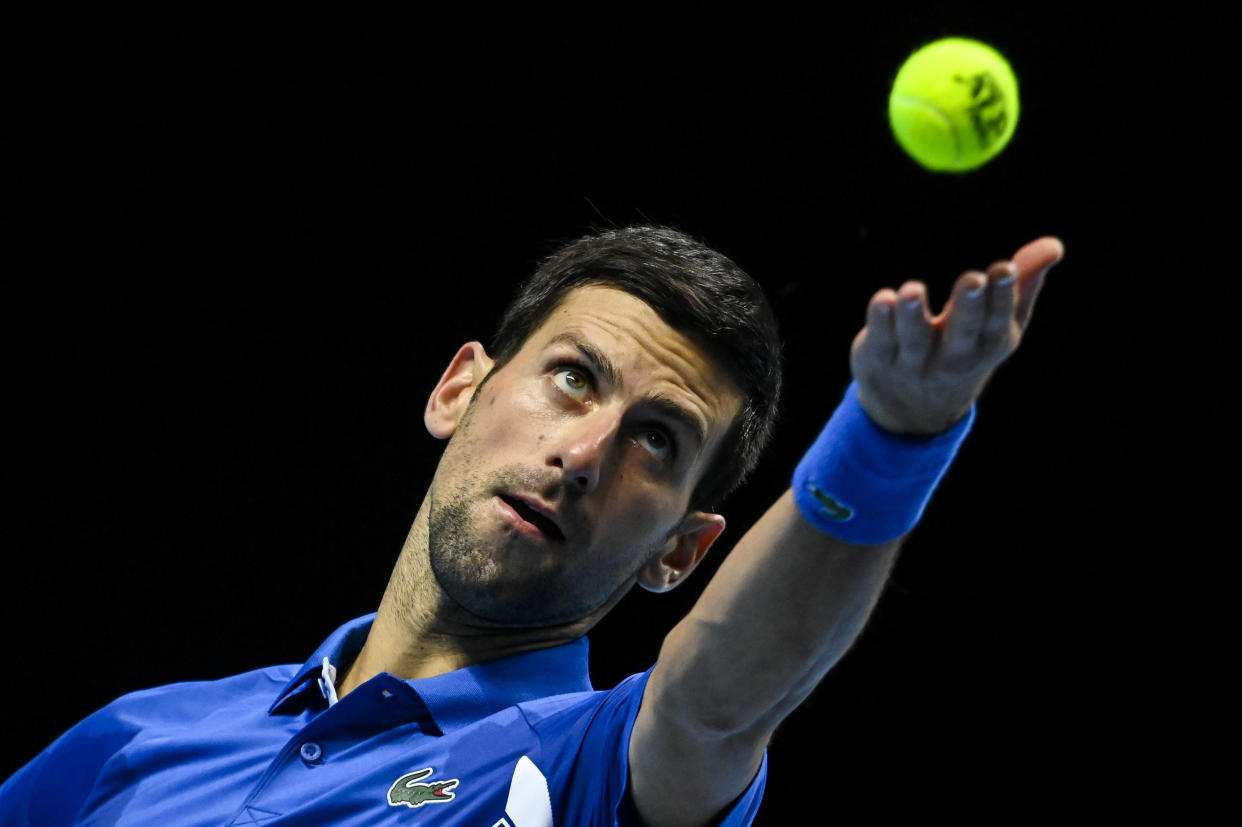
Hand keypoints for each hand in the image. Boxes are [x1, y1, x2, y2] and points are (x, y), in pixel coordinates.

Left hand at [850, 237, 1064, 434]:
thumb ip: (1025, 284)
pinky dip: (879, 321)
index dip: (1001, 297)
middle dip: (967, 306)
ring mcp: (914, 362)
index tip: (1004, 269)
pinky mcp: (878, 358)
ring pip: (914, 339)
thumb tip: (1054, 245)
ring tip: (912, 290)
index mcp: (988, 345)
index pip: (997, 321)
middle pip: (961, 333)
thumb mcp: (999, 325)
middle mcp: (953, 358)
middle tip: (972, 279)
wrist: (914, 410)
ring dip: (913, 315)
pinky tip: (883, 300)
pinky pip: (880, 340)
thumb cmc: (967, 349)